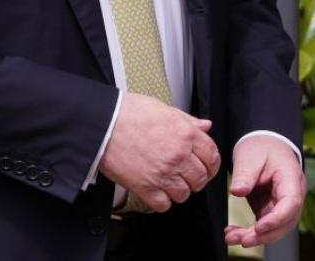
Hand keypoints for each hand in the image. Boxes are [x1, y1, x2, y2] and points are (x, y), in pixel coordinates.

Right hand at [97, 92, 219, 211]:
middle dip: (194, 179)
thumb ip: (187, 120)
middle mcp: (178, 155)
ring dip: (178, 191)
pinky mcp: (146, 187)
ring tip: (168, 183)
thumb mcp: (163, 108)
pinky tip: (155, 191)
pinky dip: (161, 201)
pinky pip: (164, 205)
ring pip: (184, 194)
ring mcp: (163, 173)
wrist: (102, 123)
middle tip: (185, 176)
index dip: (211, 165)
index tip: (206, 168)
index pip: (212, 156)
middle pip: (200, 178)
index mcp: (185, 134)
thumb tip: (205, 126)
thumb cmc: (128, 113)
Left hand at [223, 136, 305, 247]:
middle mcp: (292, 195)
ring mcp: (283, 204)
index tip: (259, 227)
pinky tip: (234, 233)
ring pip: (275, 228)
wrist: (265, 143)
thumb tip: (237, 191)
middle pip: (284, 222)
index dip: (276, 219)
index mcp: (292, 179)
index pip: (290, 204)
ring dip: (255, 237)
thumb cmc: (262, 147)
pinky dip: (250, 232)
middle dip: (264, 235)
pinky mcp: (271, 209)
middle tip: (242, 240)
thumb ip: (244, 174)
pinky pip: (264, 225)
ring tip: (232, 238)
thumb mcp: (250, 156)